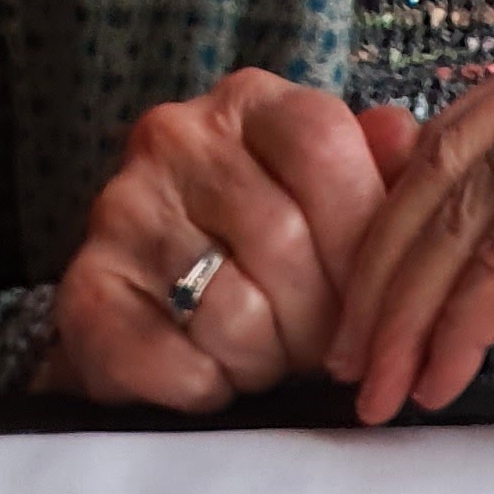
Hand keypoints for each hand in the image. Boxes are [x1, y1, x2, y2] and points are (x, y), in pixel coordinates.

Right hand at [49, 70, 396, 411]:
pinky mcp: (87, 295)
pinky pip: (178, 364)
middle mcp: (175, 139)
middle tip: (315, 351)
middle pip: (282, 239)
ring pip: (235, 313)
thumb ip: (372, 172)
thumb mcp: (320, 200)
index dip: (361, 243)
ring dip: (264, 361)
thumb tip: (406, 144)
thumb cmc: (248, 259)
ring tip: (261, 361)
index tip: (371, 306)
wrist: (141, 317)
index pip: (323, 149)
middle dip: (317, 321)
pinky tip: (212, 380)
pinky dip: (210, 389)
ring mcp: (122, 213)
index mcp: (247, 104)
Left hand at [324, 0, 493, 424]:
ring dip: (412, 319)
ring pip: (466, 218)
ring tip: (386, 392)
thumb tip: (388, 193)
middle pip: (446, 173)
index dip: (389, 236)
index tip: (358, 318)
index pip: (454, 138)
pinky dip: (464, 325)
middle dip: (382, 284)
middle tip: (352, 367)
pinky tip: (445, 377)